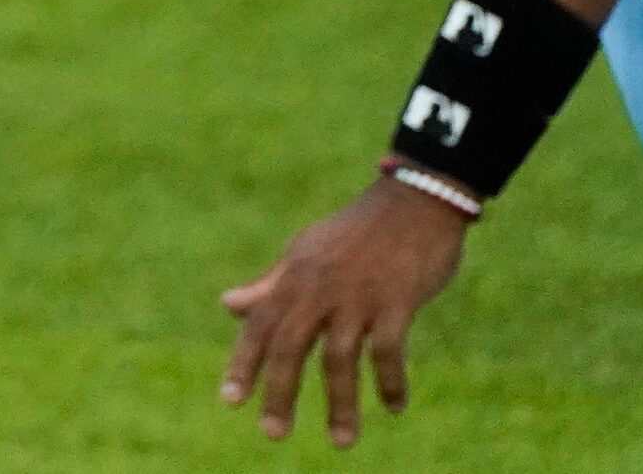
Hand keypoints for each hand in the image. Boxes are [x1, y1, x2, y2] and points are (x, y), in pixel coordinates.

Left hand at [220, 174, 470, 447]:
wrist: (415, 199)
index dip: (245, 362)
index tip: (230, 401)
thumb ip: (271, 285)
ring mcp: (359, 294)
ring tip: (341, 442)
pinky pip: (388, 351)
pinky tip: (394, 407)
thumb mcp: (307, 252)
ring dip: (341, 404)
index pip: (261, 323)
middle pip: (291, 345)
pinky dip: (391, 382)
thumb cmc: (358, 231)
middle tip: (272, 433)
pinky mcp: (397, 300)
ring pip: (340, 358)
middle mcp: (321, 286)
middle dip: (280, 392)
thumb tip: (227, 305)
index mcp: (296, 274)